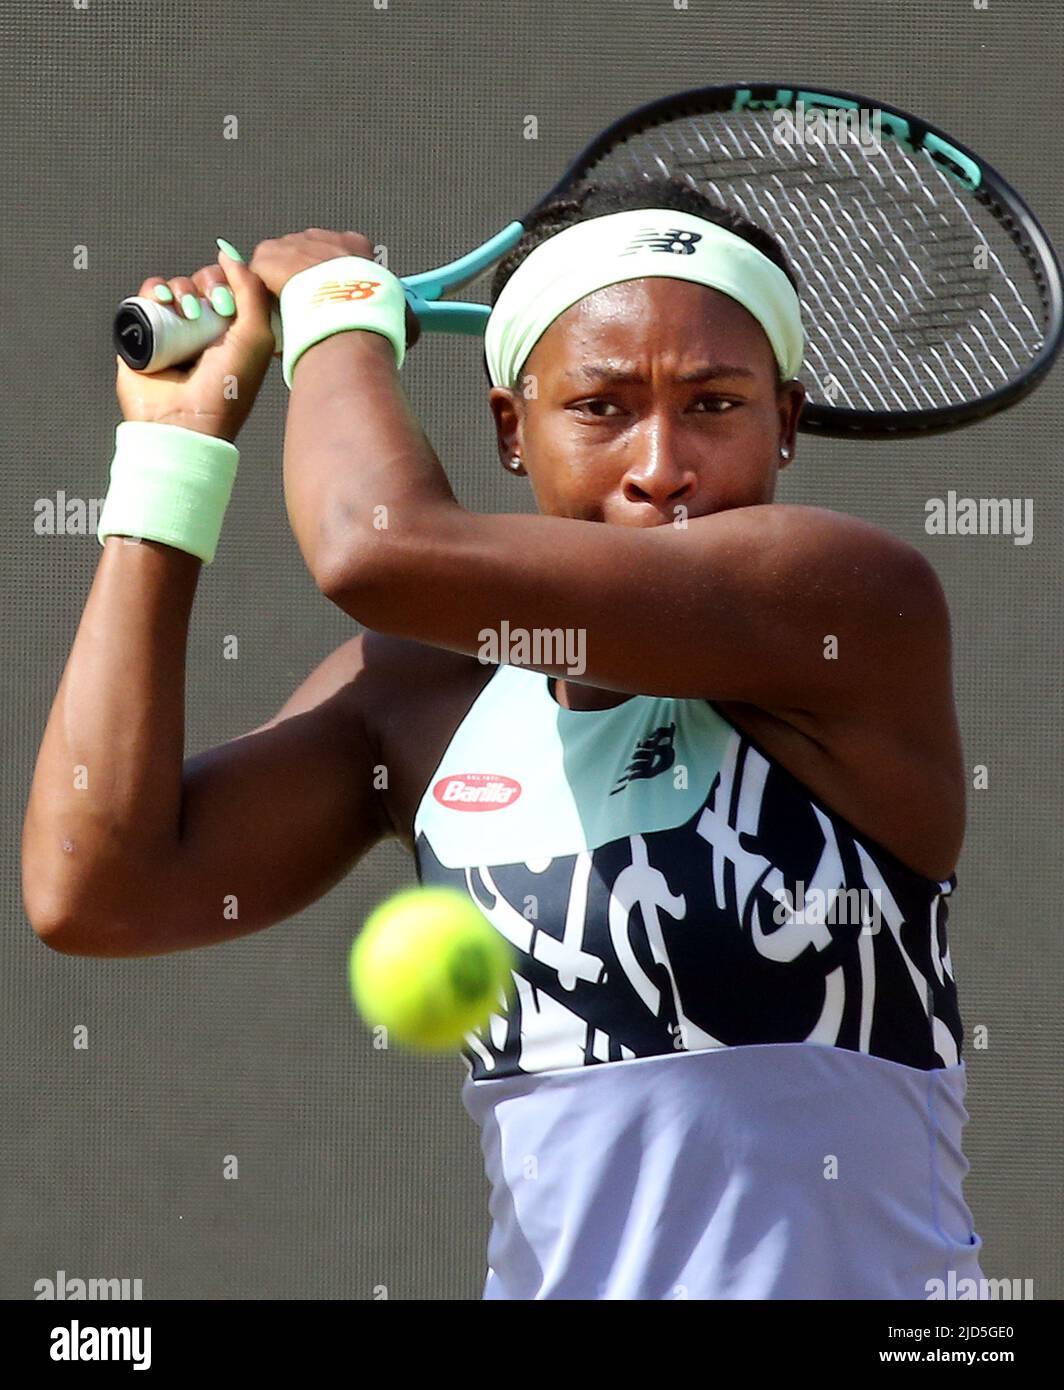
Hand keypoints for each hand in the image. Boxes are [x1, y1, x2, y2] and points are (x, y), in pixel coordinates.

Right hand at [115, 248, 276, 443]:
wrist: (185, 422)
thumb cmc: (228, 388)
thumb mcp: (257, 337)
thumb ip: (252, 290)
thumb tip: (228, 252)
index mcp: (234, 331)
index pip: (230, 286)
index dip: (228, 282)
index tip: (227, 304)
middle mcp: (203, 329)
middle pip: (200, 281)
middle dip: (203, 285)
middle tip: (203, 311)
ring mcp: (172, 330)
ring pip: (173, 285)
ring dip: (178, 289)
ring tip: (183, 314)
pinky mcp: (143, 333)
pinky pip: (145, 296)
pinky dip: (152, 291)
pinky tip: (160, 304)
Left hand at [249, 227, 420, 350]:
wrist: (347, 314)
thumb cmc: (374, 315)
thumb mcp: (400, 313)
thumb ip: (401, 316)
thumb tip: (410, 328)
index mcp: (355, 245)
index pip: (340, 256)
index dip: (335, 281)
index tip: (333, 302)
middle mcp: (323, 236)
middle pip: (305, 259)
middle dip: (304, 284)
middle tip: (307, 314)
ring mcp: (293, 243)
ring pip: (279, 267)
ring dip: (281, 290)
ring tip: (286, 320)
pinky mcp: (268, 256)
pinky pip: (258, 278)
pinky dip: (261, 297)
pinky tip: (269, 319)